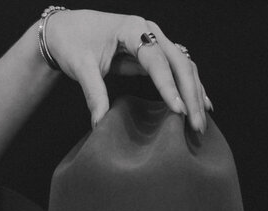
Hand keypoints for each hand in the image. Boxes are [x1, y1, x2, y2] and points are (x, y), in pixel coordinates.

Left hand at [44, 9, 211, 130]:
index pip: (157, 60)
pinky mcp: (154, 54)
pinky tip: (201, 105)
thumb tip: (100, 124)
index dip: (169, 87)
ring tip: (200, 122)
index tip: (179, 111)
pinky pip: (178, 70)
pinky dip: (190, 88)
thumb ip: (93, 93)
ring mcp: (155, 41)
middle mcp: (149, 31)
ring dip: (195, 94)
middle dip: (191, 95)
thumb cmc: (73, 42)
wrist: (66, 29)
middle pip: (180, 63)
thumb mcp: (81, 67)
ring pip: (184, 66)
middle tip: (196, 125)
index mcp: (132, 29)